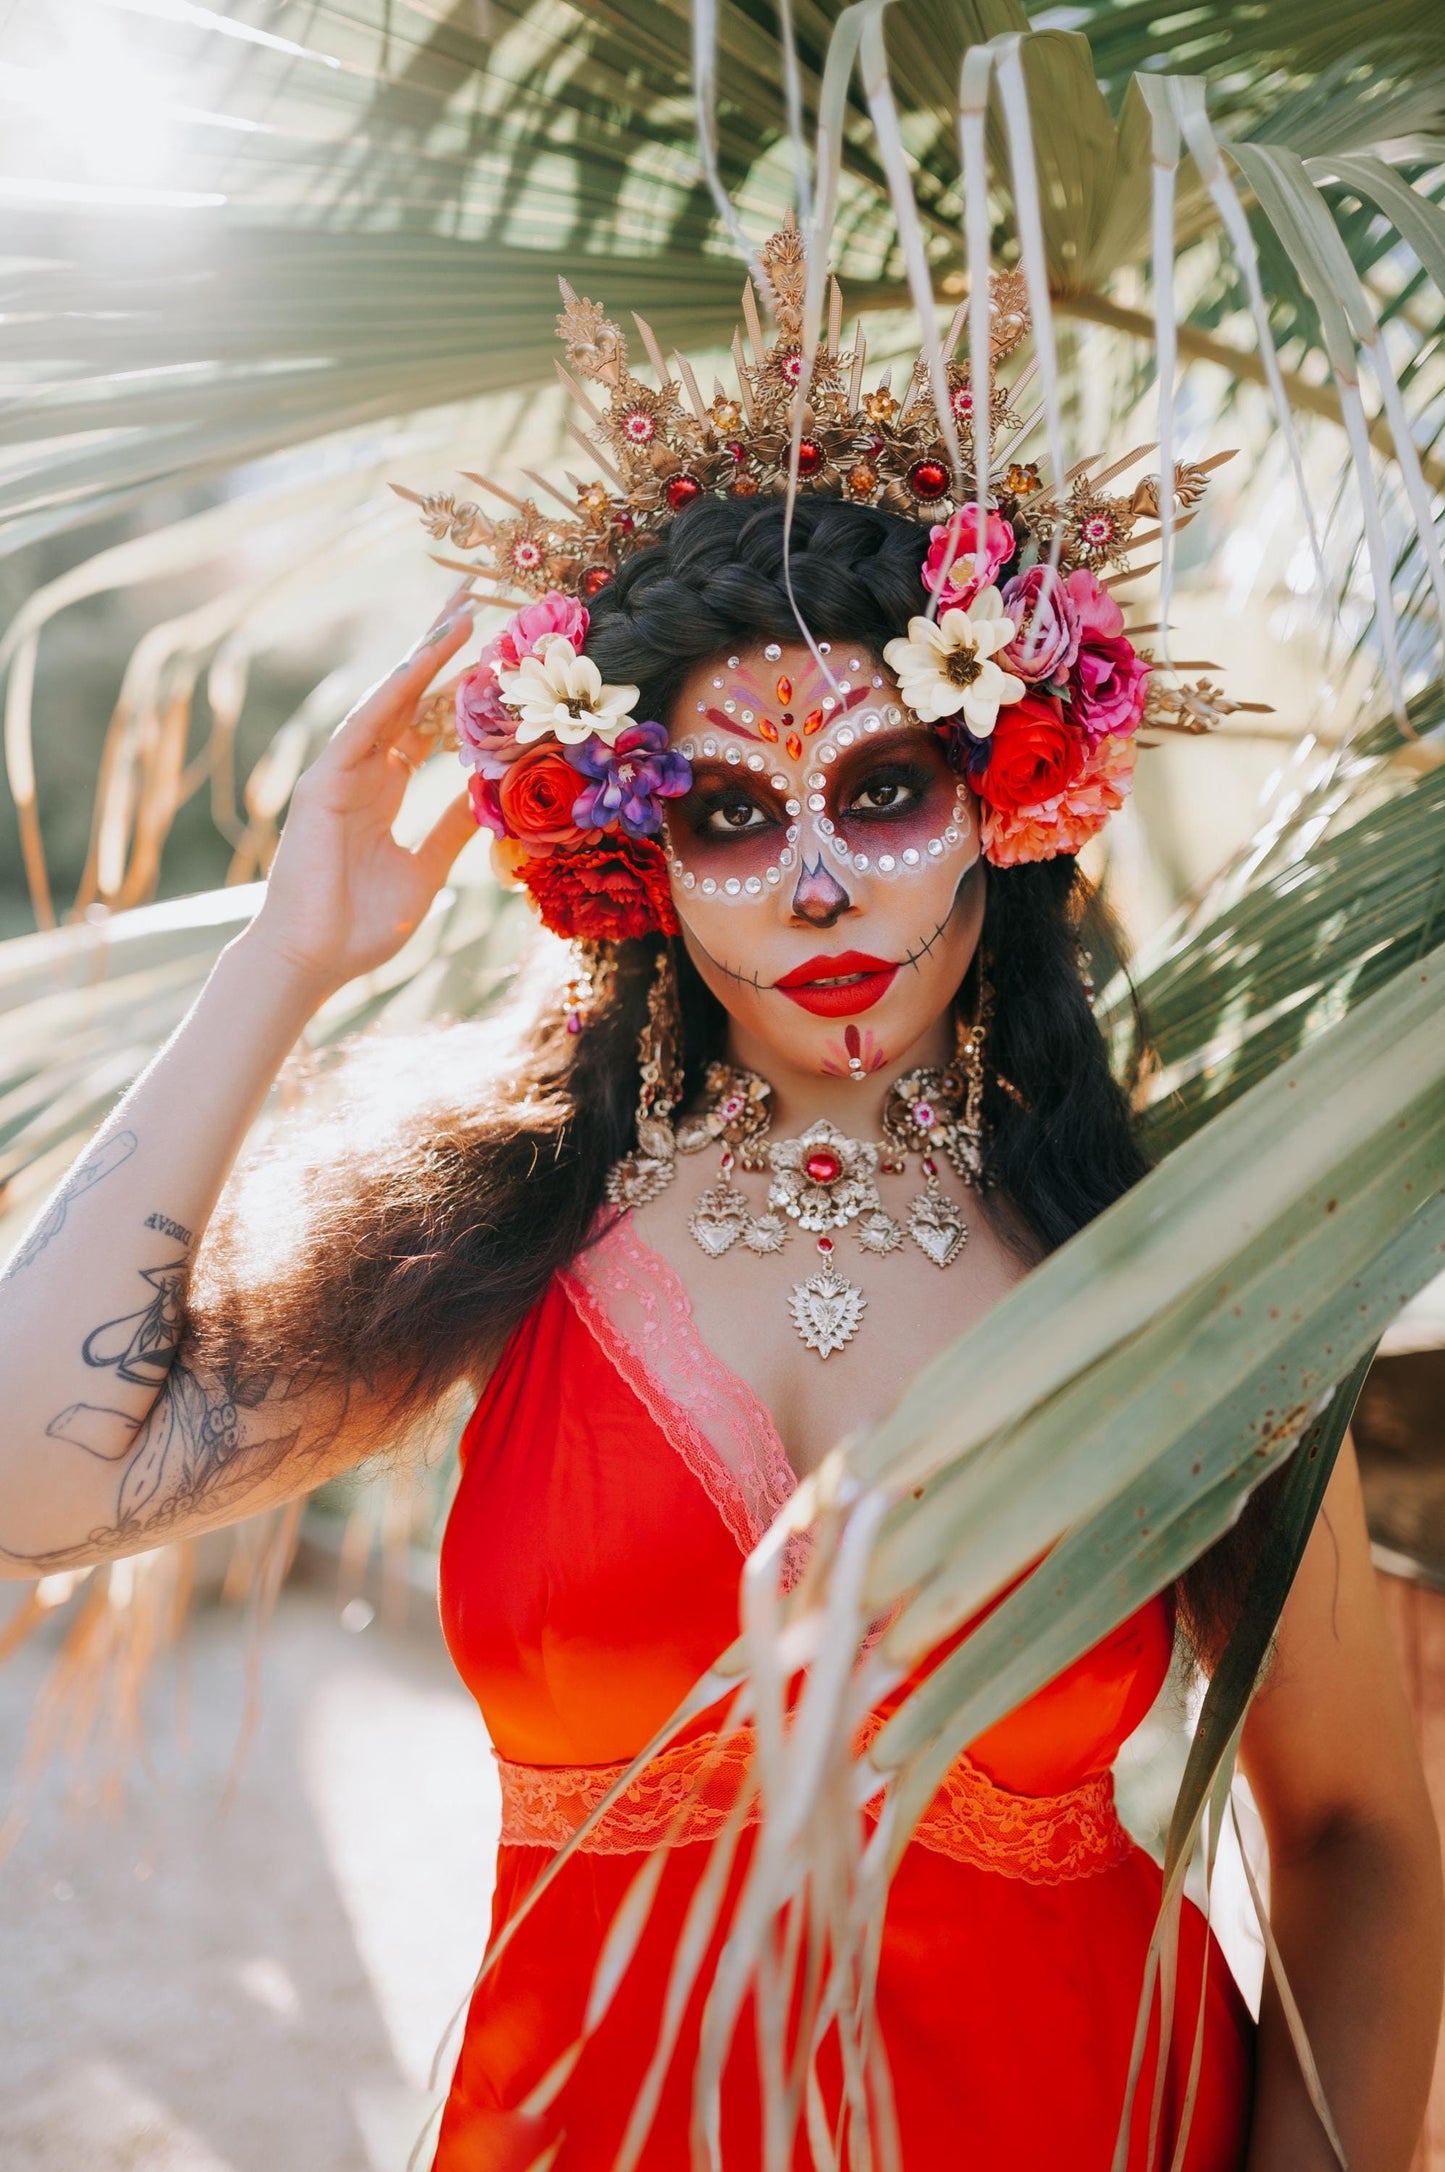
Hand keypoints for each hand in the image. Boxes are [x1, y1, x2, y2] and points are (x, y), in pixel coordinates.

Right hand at [245, 589, 481, 996]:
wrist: (312, 962)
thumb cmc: (361, 927)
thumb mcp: (426, 870)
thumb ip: (451, 830)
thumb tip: (490, 800)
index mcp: (383, 792)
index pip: (427, 727)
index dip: (459, 691)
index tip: (498, 657)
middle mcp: (362, 772)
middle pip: (409, 698)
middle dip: (440, 651)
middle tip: (474, 599)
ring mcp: (340, 773)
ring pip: (390, 701)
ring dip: (425, 657)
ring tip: (463, 614)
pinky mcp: (324, 783)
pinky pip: (365, 726)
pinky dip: (395, 692)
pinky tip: (425, 660)